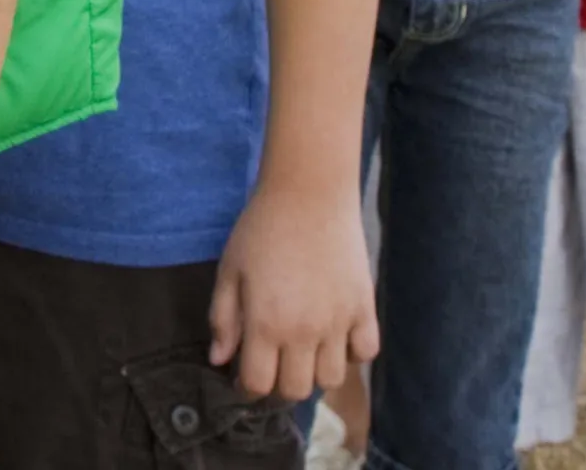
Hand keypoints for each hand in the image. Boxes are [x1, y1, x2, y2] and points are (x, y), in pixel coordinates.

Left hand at [206, 184, 372, 403]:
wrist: (309, 195)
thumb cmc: (261, 230)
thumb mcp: (229, 271)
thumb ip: (223, 318)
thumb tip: (218, 360)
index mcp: (266, 324)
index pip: (259, 384)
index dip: (248, 387)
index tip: (244, 376)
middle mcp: (305, 332)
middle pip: (297, 390)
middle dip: (280, 385)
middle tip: (274, 364)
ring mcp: (339, 322)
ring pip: (332, 379)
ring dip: (315, 373)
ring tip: (304, 352)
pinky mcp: (365, 308)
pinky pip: (366, 352)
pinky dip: (353, 354)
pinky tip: (337, 338)